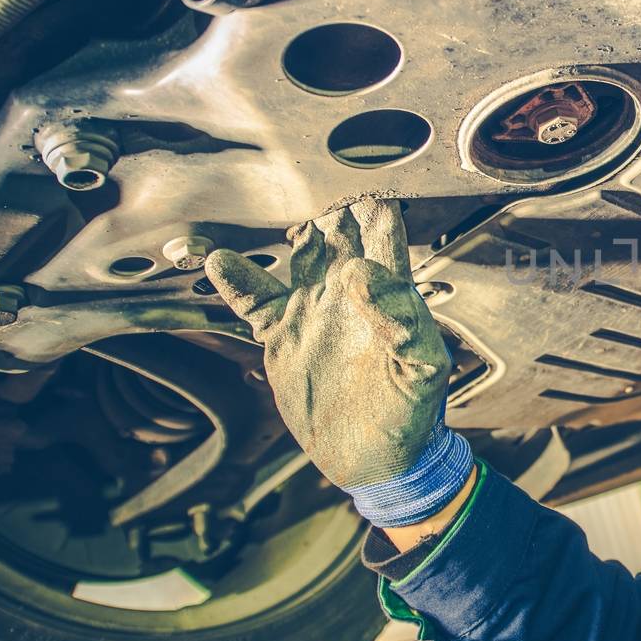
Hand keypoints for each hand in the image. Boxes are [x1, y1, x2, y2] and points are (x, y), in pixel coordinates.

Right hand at [204, 197, 472, 527]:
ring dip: (282, 235)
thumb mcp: (422, 369)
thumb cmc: (413, 413)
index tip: (356, 186)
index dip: (371, 210)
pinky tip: (219, 261)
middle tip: (305, 179)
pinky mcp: (281, 336)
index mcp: (389, 295)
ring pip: (294, 258)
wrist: (377, 461)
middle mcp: (349, 293)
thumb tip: (362, 272)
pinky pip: (254, 301)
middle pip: (335, 236)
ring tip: (258, 204)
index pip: (382, 237)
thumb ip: (402, 319)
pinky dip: (235, 281)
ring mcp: (312, 311)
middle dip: (324, 208)